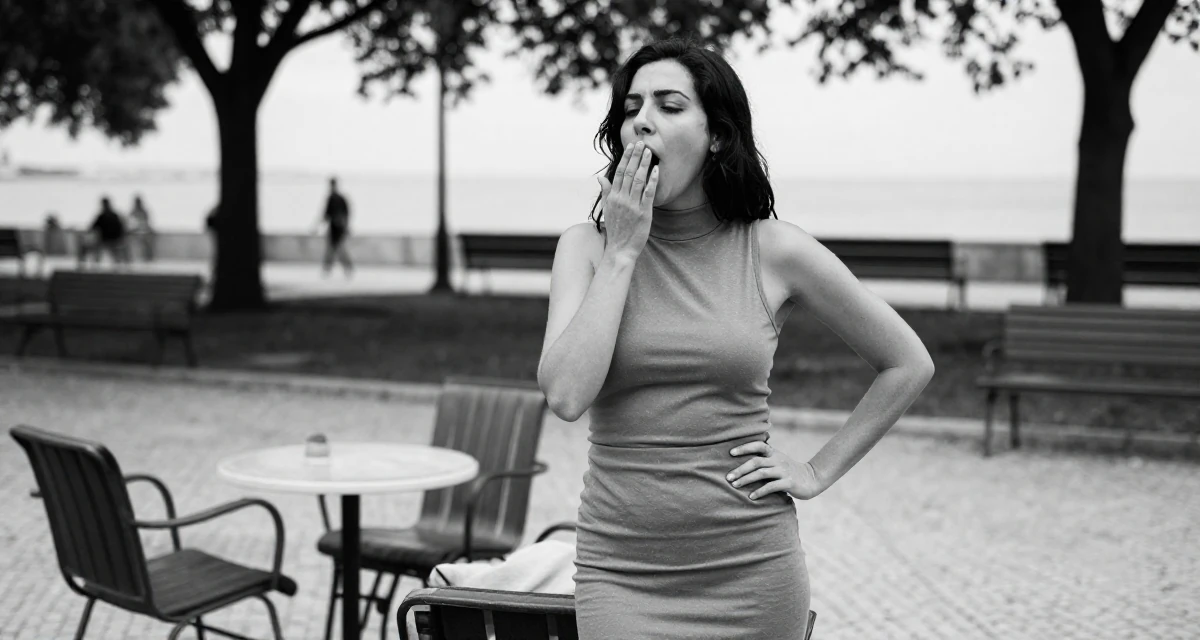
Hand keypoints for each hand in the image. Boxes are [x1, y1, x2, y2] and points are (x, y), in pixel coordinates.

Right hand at [597, 141, 657, 260]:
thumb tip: (600, 177)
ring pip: (638, 180)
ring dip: (644, 164)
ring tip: (649, 152)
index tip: (631, 146)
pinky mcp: (644, 213)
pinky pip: (648, 193)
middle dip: (635, 156)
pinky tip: (656, 170)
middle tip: (641, 143)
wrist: (620, 249)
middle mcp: (621, 199)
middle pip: (628, 173)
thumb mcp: (607, 209)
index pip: (619, 172)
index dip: (626, 158)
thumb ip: (606, 192)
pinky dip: (652, 180)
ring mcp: (633, 206)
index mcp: (613, 197)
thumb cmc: (615, 229)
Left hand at [727, 439, 824, 500]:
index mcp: (774, 453)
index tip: (731, 453)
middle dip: (740, 469)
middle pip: (756, 461)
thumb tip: (741, 461)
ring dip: (746, 479)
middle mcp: (778, 460)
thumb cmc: (789, 471)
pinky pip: (771, 486)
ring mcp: (784, 471)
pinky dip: (760, 491)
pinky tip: (751, 497)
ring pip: (762, 473)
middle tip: (728, 477)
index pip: (758, 445)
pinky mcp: (789, 482)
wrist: (811, 479)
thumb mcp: (777, 460)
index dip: (744, 447)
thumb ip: (764, 459)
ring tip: (735, 485)